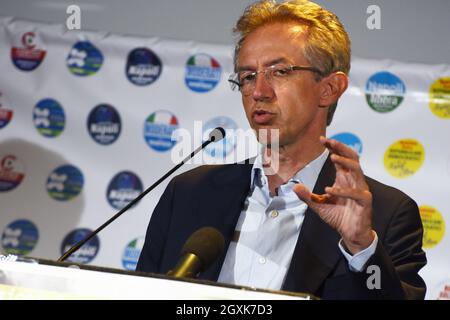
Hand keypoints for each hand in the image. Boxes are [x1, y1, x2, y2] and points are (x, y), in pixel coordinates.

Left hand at [293, 136, 374, 253]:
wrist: (350, 233)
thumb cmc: (338, 216)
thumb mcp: (318, 205)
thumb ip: (307, 196)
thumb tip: (294, 186)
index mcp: (344, 178)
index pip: (341, 157)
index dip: (333, 147)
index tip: (322, 139)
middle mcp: (354, 181)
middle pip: (352, 158)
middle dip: (341, 147)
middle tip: (329, 141)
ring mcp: (361, 190)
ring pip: (357, 170)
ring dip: (345, 162)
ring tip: (332, 157)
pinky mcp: (365, 201)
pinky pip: (356, 192)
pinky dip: (342, 190)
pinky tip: (329, 189)